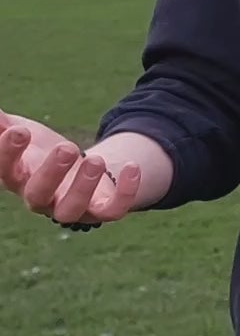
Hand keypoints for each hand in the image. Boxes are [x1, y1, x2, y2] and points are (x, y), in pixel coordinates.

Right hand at [0, 108, 142, 225]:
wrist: (80, 169)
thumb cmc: (42, 151)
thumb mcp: (24, 133)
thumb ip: (4, 125)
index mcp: (19, 178)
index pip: (6, 171)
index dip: (8, 154)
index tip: (21, 131)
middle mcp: (41, 199)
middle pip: (37, 195)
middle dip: (50, 173)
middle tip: (67, 147)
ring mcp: (70, 207)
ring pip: (71, 210)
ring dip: (83, 186)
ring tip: (95, 159)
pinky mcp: (100, 210)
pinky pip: (112, 210)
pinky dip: (125, 192)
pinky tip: (131, 167)